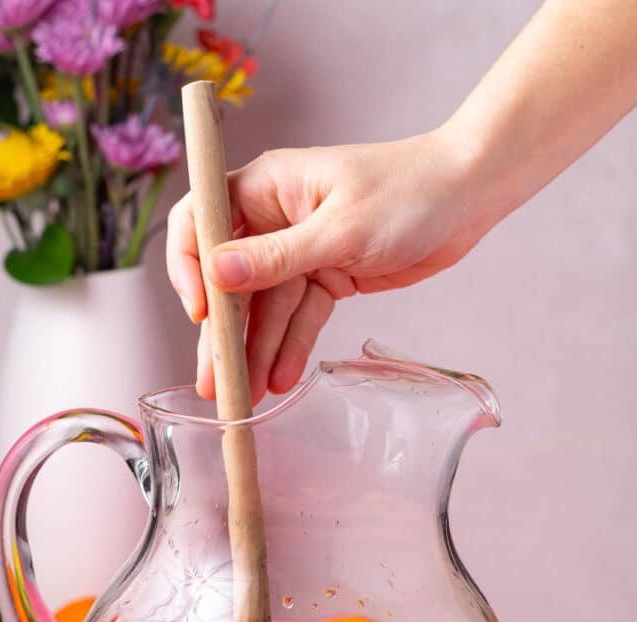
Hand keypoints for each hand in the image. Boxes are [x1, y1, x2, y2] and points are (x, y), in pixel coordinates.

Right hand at [167, 129, 482, 403]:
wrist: (467, 196)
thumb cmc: (409, 191)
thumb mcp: (341, 229)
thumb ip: (277, 258)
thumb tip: (215, 274)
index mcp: (265, 188)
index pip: (201, 223)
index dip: (188, 268)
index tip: (200, 314)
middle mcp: (273, 219)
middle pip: (232, 281)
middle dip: (223, 334)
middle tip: (215, 384)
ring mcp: (299, 251)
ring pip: (266, 308)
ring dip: (256, 352)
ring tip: (247, 398)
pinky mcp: (326, 277)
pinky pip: (299, 317)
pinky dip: (292, 347)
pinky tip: (280, 379)